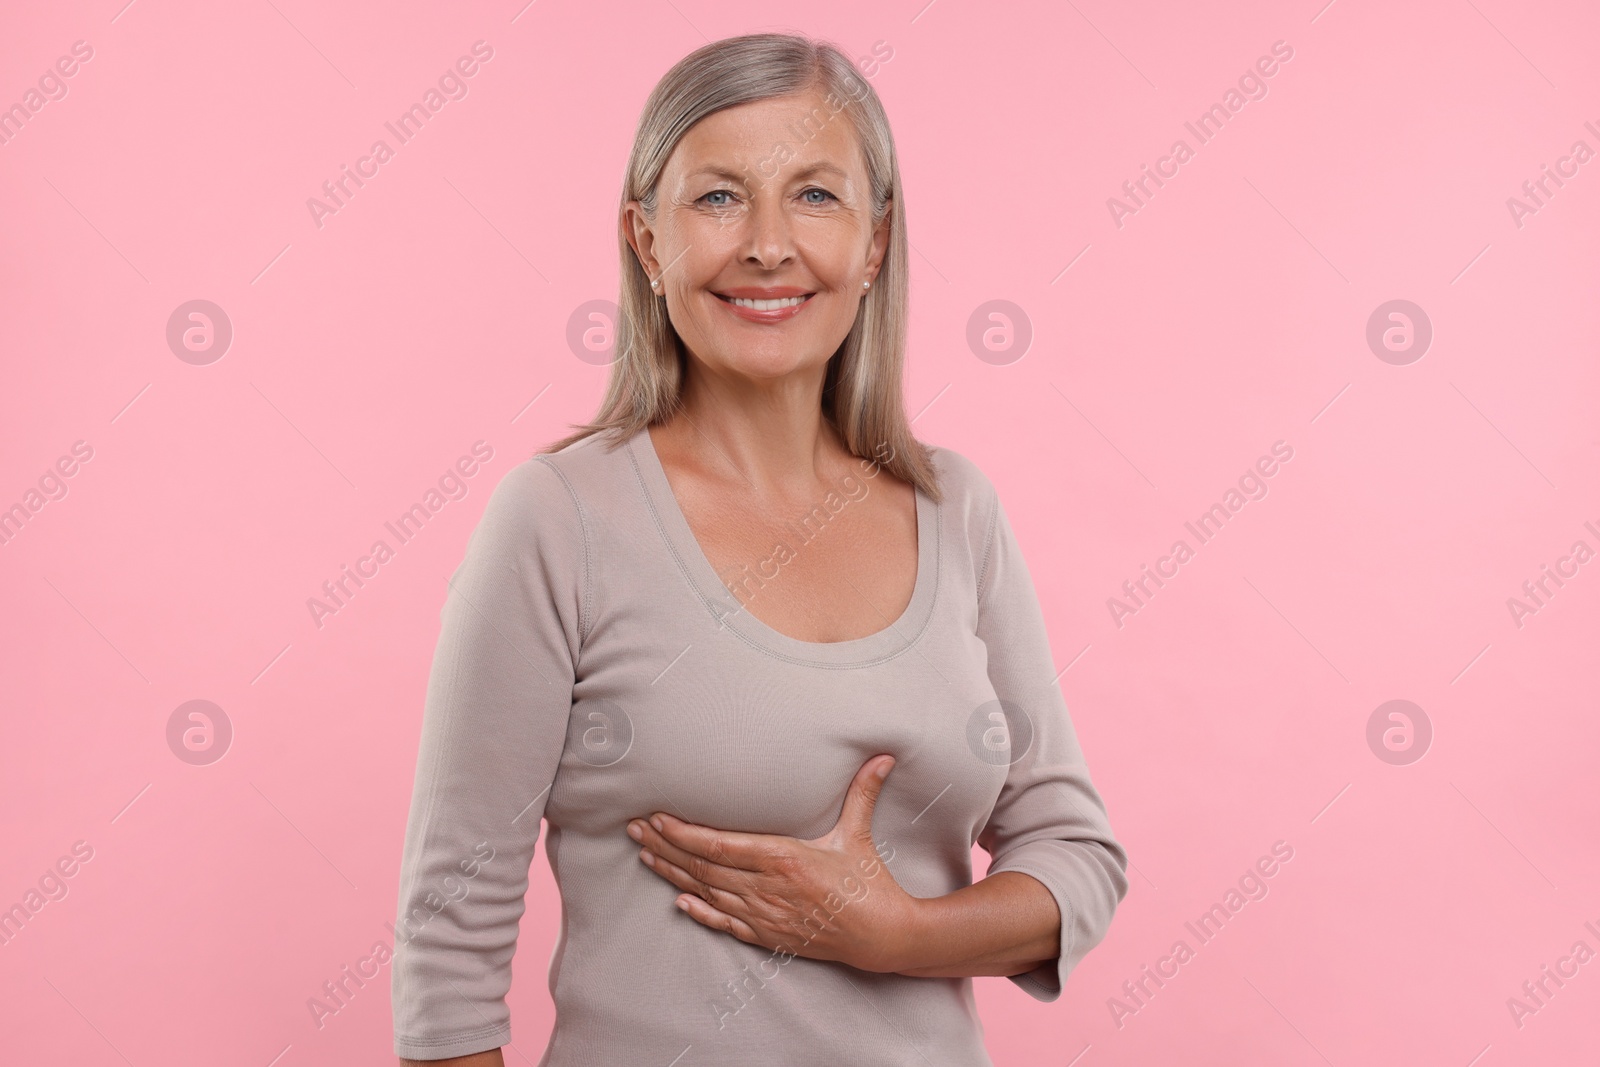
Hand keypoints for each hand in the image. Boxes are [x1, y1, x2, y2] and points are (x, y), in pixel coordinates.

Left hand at [626, 754, 915, 972]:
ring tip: (645, 854)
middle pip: (703, 867)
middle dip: (665, 846)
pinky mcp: (768, 936)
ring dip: (673, 874)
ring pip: (706, 893)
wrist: (881, 936)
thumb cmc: (869, 883)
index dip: (684, 834)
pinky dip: (699, 912)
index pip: (720, 845)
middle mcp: (767, 889)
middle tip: (634, 828)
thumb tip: (883, 756)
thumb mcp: (858, 834)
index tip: (657, 818)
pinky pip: (724, 923)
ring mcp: (764, 915)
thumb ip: (862, 792)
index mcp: (784, 859)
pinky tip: (679, 903)